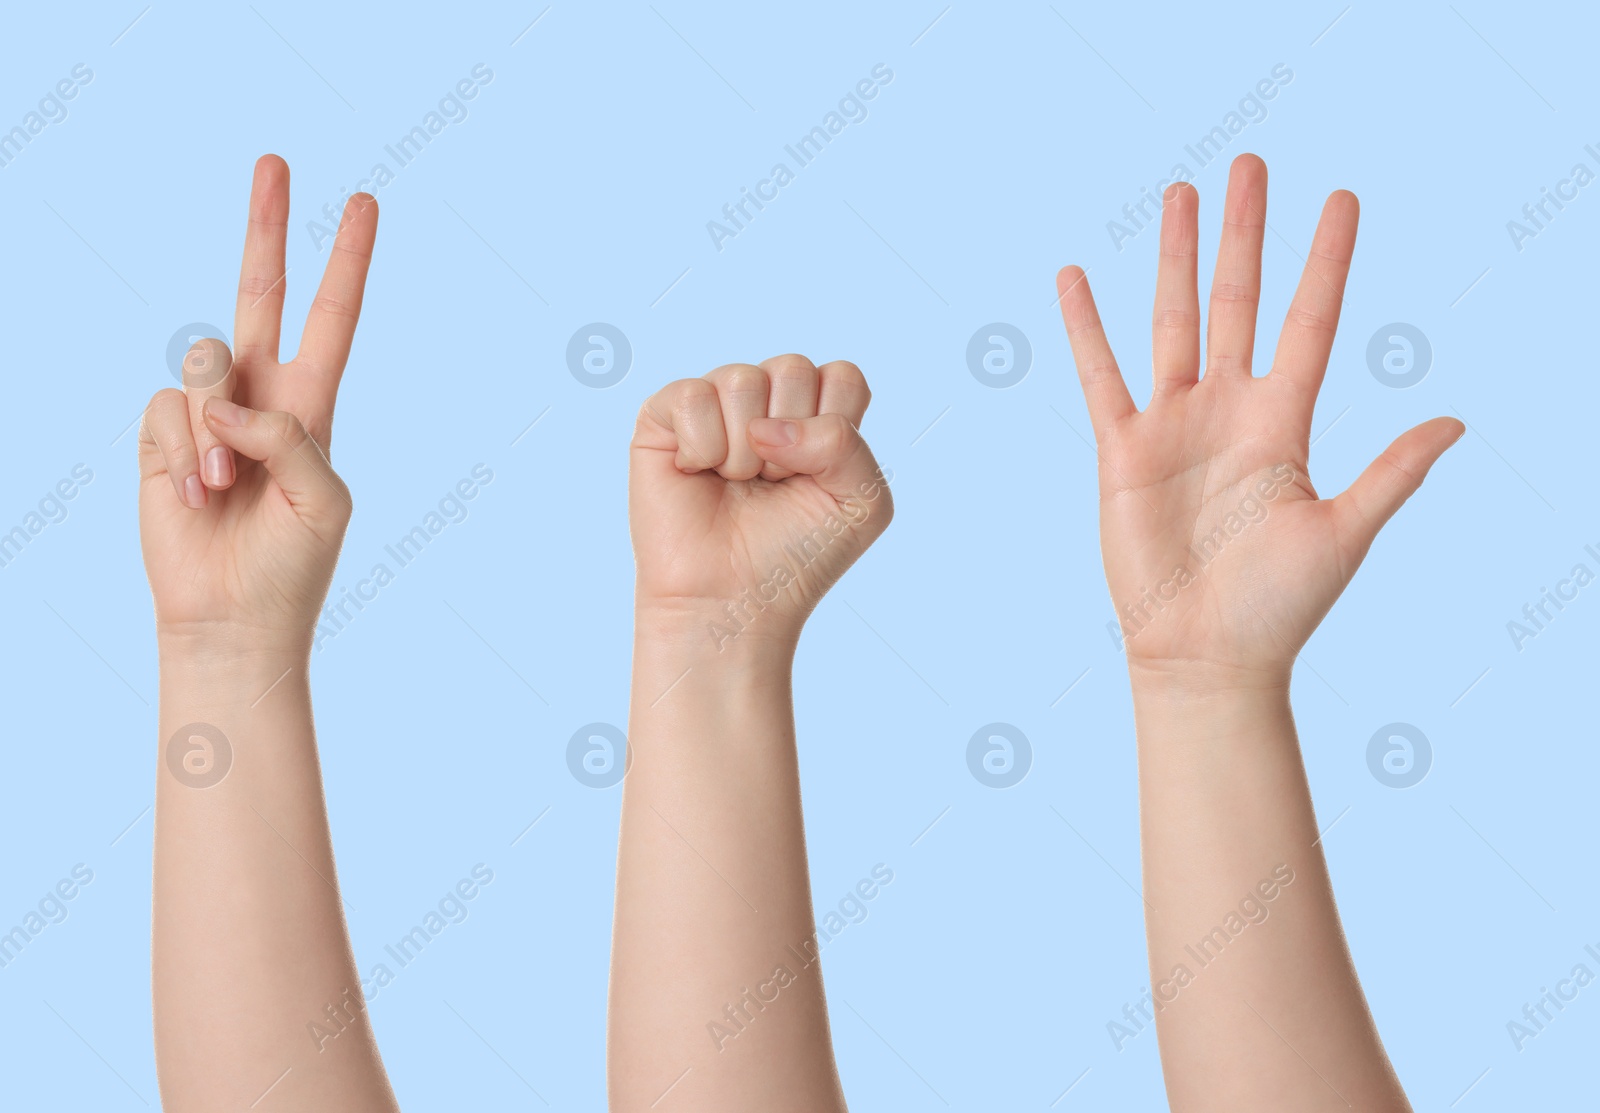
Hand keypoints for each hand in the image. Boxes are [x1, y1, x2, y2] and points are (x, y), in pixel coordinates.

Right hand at [139, 155, 377, 650]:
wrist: (234, 616)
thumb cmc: (293, 565)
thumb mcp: (321, 498)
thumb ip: (287, 434)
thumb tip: (227, 400)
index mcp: (313, 405)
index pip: (332, 318)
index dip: (347, 262)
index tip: (363, 203)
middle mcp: (260, 397)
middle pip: (260, 293)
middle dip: (267, 227)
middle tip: (274, 160)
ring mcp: (207, 414)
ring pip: (204, 361)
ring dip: (215, 428)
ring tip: (222, 487)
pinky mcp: (161, 436)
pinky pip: (166, 408)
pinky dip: (182, 453)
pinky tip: (194, 496)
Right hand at [630, 355, 892, 649]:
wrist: (736, 601)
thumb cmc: (796, 555)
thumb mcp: (861, 503)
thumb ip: (846, 444)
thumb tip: (767, 427)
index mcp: (815, 416)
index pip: (841, 376)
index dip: (833, 428)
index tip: (817, 478)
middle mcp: (765, 404)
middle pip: (792, 369)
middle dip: (789, 444)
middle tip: (771, 485)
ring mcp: (714, 406)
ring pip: (742, 380)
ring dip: (744, 452)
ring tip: (735, 485)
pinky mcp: (664, 418)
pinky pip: (691, 396)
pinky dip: (702, 447)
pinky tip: (698, 474)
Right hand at [1057, 155, 1459, 685]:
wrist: (1203, 656)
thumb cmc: (1279, 609)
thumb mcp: (1343, 535)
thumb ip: (1390, 474)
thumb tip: (1454, 421)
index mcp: (1286, 425)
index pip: (1310, 323)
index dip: (1325, 263)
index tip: (1341, 200)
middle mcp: (1230, 411)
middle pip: (1240, 302)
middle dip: (1246, 235)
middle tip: (1252, 165)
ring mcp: (1174, 426)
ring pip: (1174, 322)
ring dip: (1177, 259)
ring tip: (1182, 195)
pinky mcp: (1122, 451)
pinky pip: (1101, 376)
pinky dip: (1086, 328)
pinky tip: (1076, 279)